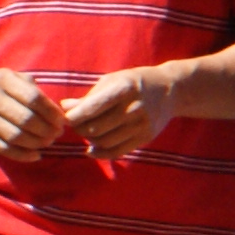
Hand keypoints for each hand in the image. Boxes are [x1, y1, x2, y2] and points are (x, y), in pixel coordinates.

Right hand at [0, 67, 69, 160]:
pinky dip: (22, 155)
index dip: (51, 112)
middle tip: (57, 134)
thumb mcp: (13, 77)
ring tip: (48, 142)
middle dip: (47, 130)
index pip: (33, 98)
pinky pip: (3, 148)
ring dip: (37, 143)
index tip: (62, 121)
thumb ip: (34, 91)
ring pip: (15, 136)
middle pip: (25, 120)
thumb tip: (59, 112)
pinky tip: (36, 155)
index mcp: (3, 79)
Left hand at [61, 63, 185, 159]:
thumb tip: (65, 108)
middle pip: (95, 128)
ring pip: (104, 141)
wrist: (169, 90)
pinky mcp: (145, 137)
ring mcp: (141, 124)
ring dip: (89, 140)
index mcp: (123, 89)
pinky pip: (117, 151)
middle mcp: (133, 108)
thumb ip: (89, 96)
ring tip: (87, 131)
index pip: (91, 108)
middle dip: (79, 128)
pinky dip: (100, 153)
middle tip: (76, 124)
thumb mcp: (112, 81)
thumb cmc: (133, 82)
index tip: (66, 118)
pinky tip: (92, 149)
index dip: (73, 117)